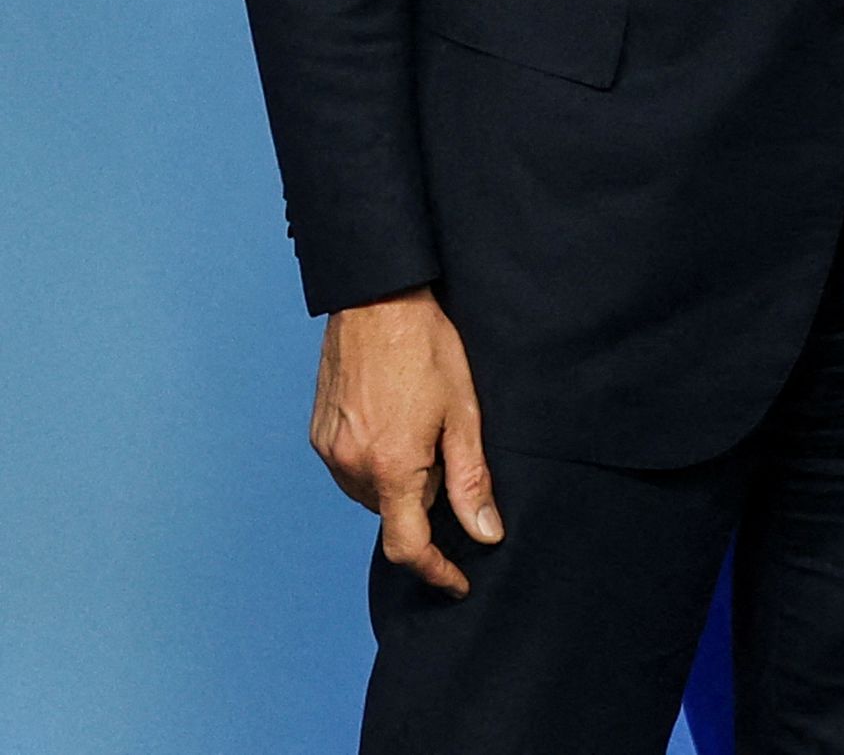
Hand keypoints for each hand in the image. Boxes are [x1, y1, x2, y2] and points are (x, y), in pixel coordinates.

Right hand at [313, 287, 499, 596]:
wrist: (377, 302)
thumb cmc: (427, 350)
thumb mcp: (465, 413)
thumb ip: (471, 480)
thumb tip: (485, 534)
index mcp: (391, 468)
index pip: (407, 546)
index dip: (435, 571)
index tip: (457, 582)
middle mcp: (351, 467)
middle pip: (393, 515)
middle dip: (424, 503)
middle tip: (450, 456)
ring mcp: (330, 451)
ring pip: (372, 494)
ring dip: (400, 483)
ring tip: (424, 430)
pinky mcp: (319, 435)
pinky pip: (351, 470)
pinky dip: (378, 464)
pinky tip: (398, 425)